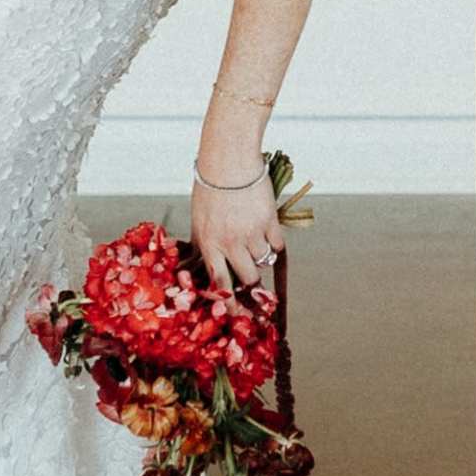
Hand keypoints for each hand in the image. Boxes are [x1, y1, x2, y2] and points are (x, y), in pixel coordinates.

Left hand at [189, 158, 283, 292]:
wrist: (228, 160)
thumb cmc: (210, 186)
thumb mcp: (198, 218)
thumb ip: (206, 242)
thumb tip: (210, 265)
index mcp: (209, 243)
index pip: (220, 283)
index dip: (230, 303)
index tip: (237, 314)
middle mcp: (230, 242)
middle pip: (248, 277)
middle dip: (251, 278)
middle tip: (252, 272)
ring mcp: (251, 232)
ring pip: (263, 261)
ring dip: (261, 255)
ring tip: (254, 237)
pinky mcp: (269, 221)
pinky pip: (277, 244)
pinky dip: (273, 241)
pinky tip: (265, 228)